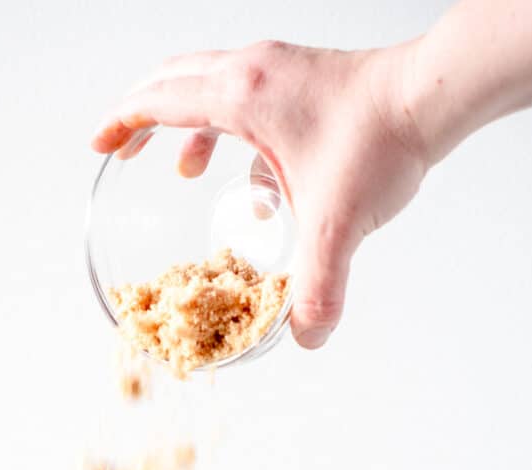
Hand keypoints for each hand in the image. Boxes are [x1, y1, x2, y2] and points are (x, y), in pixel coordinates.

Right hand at [92, 40, 428, 349]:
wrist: (431, 97)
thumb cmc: (380, 140)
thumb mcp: (337, 226)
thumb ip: (318, 287)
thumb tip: (307, 336)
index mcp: (241, 97)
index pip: (160, 101)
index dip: (123, 124)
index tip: (100, 144)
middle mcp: (254, 73)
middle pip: (176, 82)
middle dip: (146, 119)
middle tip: (126, 151)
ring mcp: (281, 72)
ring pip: (214, 88)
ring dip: (194, 129)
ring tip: (187, 171)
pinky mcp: (307, 82)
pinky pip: (255, 104)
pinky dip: (243, 140)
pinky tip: (262, 187)